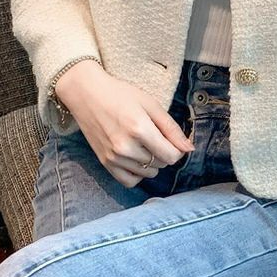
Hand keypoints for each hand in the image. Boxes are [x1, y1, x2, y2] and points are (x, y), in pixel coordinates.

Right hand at [54, 61, 194, 186]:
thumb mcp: (150, 104)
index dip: (177, 149)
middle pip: (161, 164)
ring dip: (151, 162)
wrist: (87, 94)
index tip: (172, 139)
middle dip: (164, 152)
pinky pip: (129, 181)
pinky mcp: (104, 163)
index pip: (171, 156)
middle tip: (154, 135)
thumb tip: (189, 148)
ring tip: (143, 143)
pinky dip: (138, 173)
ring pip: (148, 173)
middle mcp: (126, 147)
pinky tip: (136, 158)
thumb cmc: (120, 94)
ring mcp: (113, 157)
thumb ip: (171, 128)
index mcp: (140, 129)